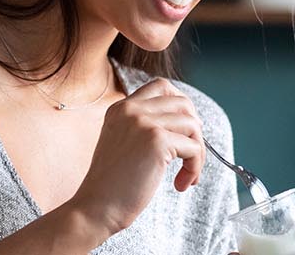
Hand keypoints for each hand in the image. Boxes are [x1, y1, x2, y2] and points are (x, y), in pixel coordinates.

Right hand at [67, 78, 205, 233]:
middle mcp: (130, 109)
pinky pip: (195, 148)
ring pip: (193, 125)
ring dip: (198, 153)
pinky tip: (181, 185)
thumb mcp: (124, 144)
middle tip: (191, 156)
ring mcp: (143, 122)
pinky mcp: (157, 141)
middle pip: (183, 103)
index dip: (181, 106)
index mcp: (120, 108)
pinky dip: (195, 168)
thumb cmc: (112, 186)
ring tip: (187, 176)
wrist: (96, 208)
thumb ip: (146, 128)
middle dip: (195, 130)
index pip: (161, 86)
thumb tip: (191, 123)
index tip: (184, 132)